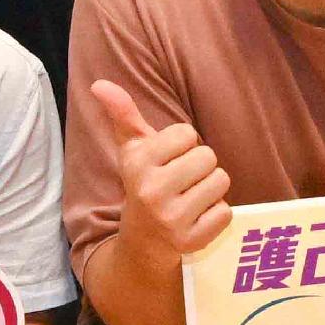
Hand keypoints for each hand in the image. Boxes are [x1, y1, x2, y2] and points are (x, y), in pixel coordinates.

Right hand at [96, 77, 231, 260]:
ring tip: (190, 197)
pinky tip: (197, 217)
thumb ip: (122, 113)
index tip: (168, 160)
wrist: (143, 240)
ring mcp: (172, 219)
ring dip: (211, 187)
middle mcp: (151, 191)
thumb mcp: (132, 149)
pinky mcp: (192, 240)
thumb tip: (100, 83)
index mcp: (138, 163)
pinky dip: (216, 213)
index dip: (183, 145)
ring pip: (220, 180)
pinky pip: (225, 211)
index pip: (187, 133)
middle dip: (200, 165)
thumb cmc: (145, 182)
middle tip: (182, 181)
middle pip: (207, 156)